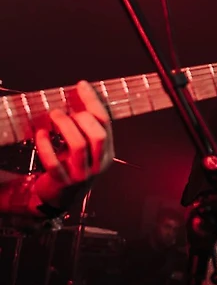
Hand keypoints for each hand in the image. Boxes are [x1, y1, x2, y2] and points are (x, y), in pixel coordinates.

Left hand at [34, 81, 113, 208]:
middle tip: (65, 110)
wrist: (62, 199)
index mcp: (107, 153)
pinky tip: (40, 134)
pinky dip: (45, 145)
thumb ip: (88, 130)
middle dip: (81, 118)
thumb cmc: (73, 167)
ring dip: (64, 126)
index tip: (82, 85)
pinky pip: (53, 161)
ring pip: (78, 145)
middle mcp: (98, 164)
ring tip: (53, 116)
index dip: (94, 102)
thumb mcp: (88, 151)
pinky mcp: (62, 182)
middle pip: (98, 135)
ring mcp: (82, 175)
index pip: (106, 123)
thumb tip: (80, 98)